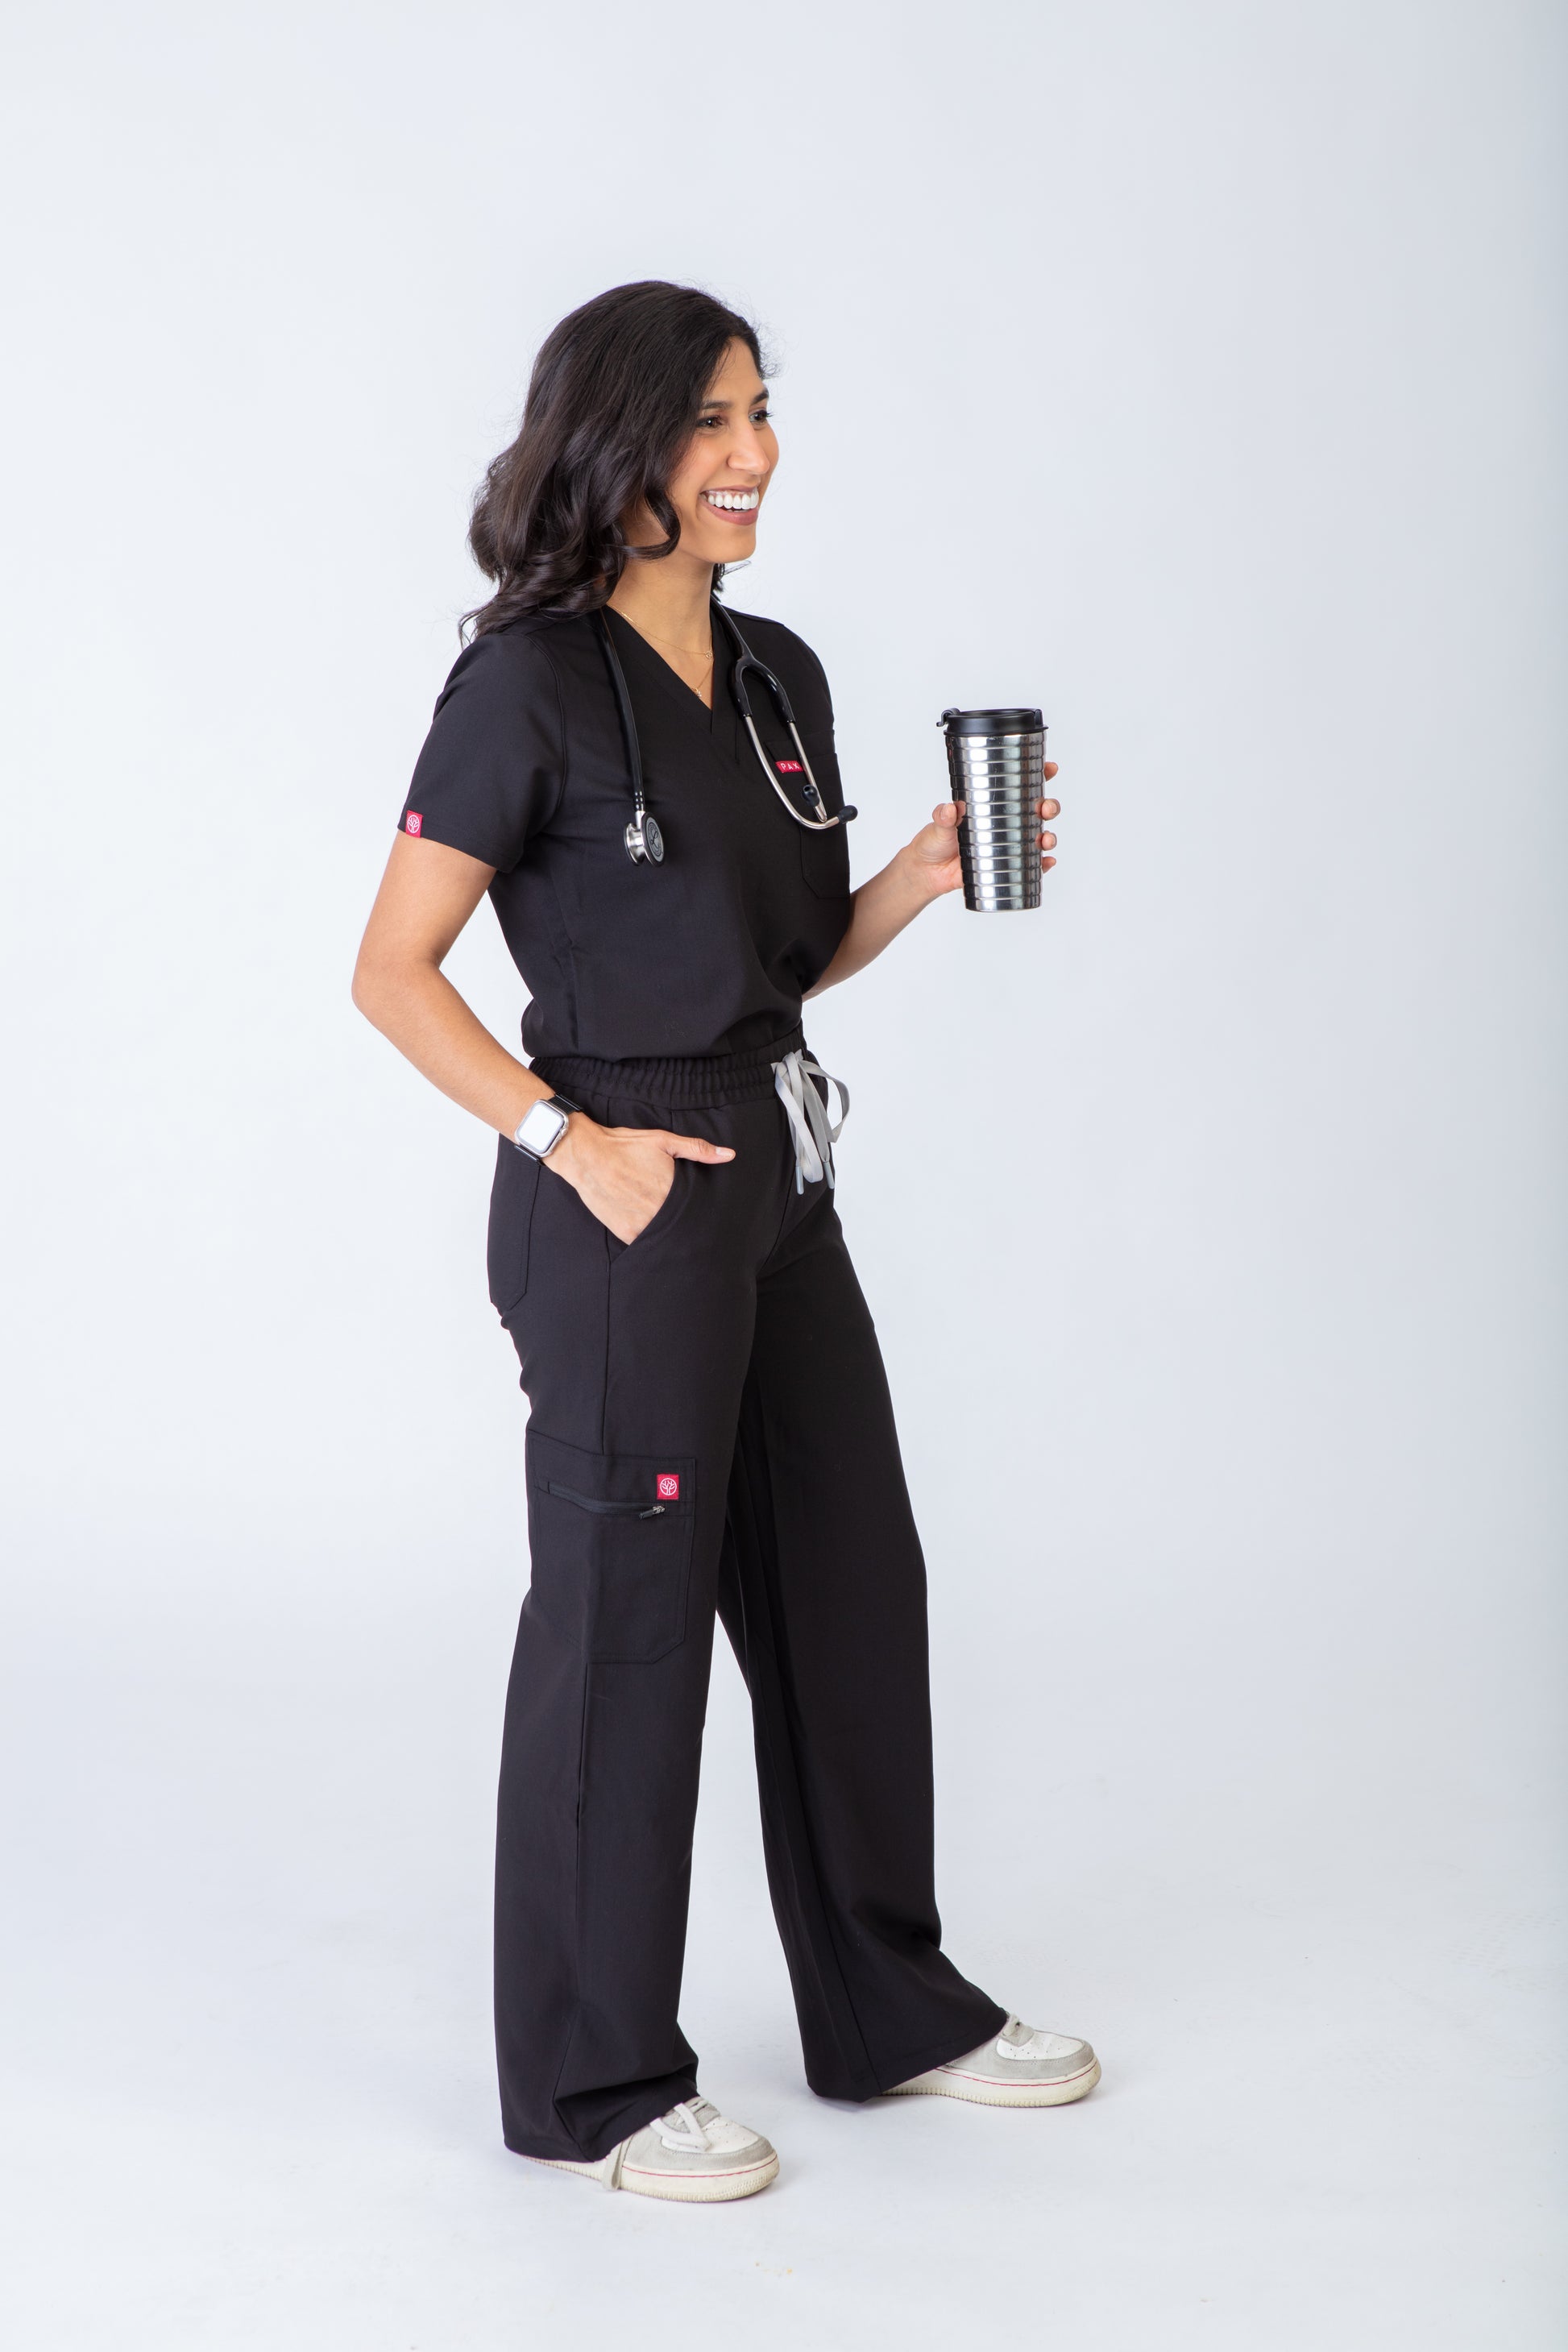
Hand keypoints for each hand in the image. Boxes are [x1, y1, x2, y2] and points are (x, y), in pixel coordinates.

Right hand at [550, 1116, 734, 1244]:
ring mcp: (641, 1224)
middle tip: (686, 1218)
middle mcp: (658, 1211)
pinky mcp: (625, 1232)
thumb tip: (729, 1154)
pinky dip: (649, 1237)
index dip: (701, 1210)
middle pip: (682, 1225)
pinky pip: (644, 1242)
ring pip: (664, 1235)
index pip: (697, 1209)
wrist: (585, 1156)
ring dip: (668, 1231)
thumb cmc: (625, 1146)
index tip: (704, 1211)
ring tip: (668, 1222)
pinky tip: (650, 1227)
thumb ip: (698, 1149)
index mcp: (672, 1190)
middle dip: (686, 1222)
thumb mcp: (663, 1141)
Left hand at [903, 764, 1061, 899]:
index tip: (1049, 768)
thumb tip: (949, 809)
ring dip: (1048, 836)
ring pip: (1037, 836)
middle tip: (1046, 808)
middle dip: (1048, 807)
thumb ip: (943, 816)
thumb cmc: (933, 842)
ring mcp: (1006, 844)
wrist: (927, 873)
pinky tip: (1046, 862)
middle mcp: (1003, 823)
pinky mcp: (1004, 865)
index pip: (1018, 787)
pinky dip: (1041, 864)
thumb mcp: (938, 824)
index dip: (1038, 776)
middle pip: (1036, 811)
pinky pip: (1029, 864)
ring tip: (1046, 839)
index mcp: (991, 806)